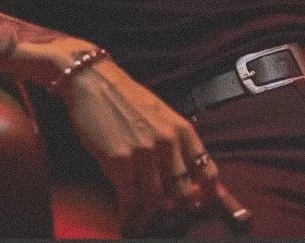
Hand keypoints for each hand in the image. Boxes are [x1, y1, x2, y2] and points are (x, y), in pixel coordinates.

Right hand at [65, 58, 248, 234]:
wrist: (96, 84)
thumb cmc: (128, 99)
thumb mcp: (162, 115)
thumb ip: (177, 141)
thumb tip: (187, 174)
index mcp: (182, 129)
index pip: (207, 171)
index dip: (207, 195)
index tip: (200, 205)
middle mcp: (168, 142)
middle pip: (183, 193)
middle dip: (175, 211)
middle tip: (167, 218)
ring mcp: (144, 153)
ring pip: (157, 201)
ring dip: (150, 216)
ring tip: (144, 220)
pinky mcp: (120, 162)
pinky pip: (130, 201)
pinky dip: (130, 215)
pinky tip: (128, 218)